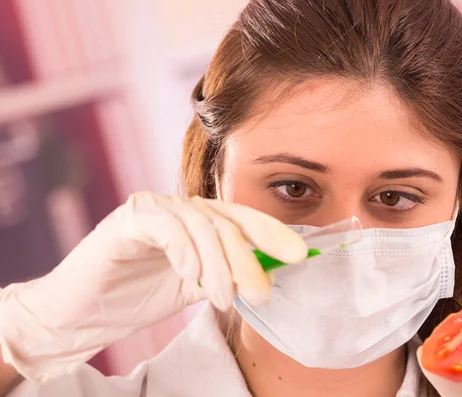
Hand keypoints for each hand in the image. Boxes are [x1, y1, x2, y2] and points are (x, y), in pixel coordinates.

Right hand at [0, 192, 306, 382]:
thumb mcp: (195, 287)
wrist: (84, 312)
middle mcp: (181, 208)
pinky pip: (167, 225)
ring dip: (219, 265)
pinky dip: (185, 250)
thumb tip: (271, 271)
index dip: (273, 233)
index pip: (243, 220)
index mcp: (200, 221)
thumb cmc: (139, 297)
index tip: (298, 255)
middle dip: (249, 259)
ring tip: (223, 297)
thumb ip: (227, 275)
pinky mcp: (130, 218)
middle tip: (261, 293)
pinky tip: (191, 275)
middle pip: (227, 223)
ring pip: (202, 225)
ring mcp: (156, 209)